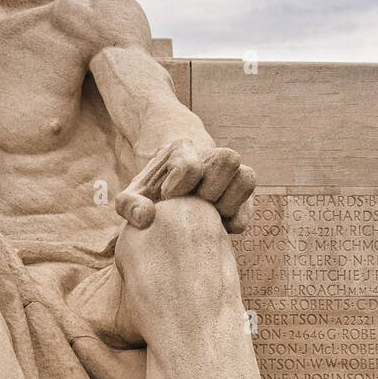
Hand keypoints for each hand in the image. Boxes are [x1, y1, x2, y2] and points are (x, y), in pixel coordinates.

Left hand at [115, 139, 255, 232]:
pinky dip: (235, 221)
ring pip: (246, 177)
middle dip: (208, 189)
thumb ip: (128, 205)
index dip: (179, 186)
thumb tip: (146, 218)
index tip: (167, 197)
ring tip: (208, 215)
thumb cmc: (151, 192)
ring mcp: (232, 176)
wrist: (170, 188)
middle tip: (192, 205)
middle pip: (228, 159)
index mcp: (183, 150)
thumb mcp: (131, 195)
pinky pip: (248, 210)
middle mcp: (213, 156)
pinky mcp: (244, 198)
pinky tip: (216, 227)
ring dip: (228, 203)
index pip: (192, 164)